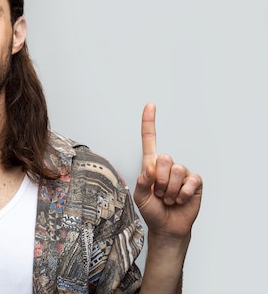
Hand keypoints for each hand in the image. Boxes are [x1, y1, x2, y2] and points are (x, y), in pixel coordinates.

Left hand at [133, 103, 201, 240]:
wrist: (167, 227)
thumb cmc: (152, 210)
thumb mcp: (139, 196)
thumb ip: (141, 181)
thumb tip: (151, 168)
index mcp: (151, 165)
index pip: (150, 140)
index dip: (149, 123)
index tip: (150, 105)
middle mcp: (167, 166)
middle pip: (165, 158)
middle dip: (160, 180)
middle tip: (159, 193)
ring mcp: (182, 173)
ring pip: (177, 170)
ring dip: (170, 190)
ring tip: (168, 198)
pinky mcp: (194, 182)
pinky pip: (190, 181)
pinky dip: (182, 194)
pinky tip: (180, 200)